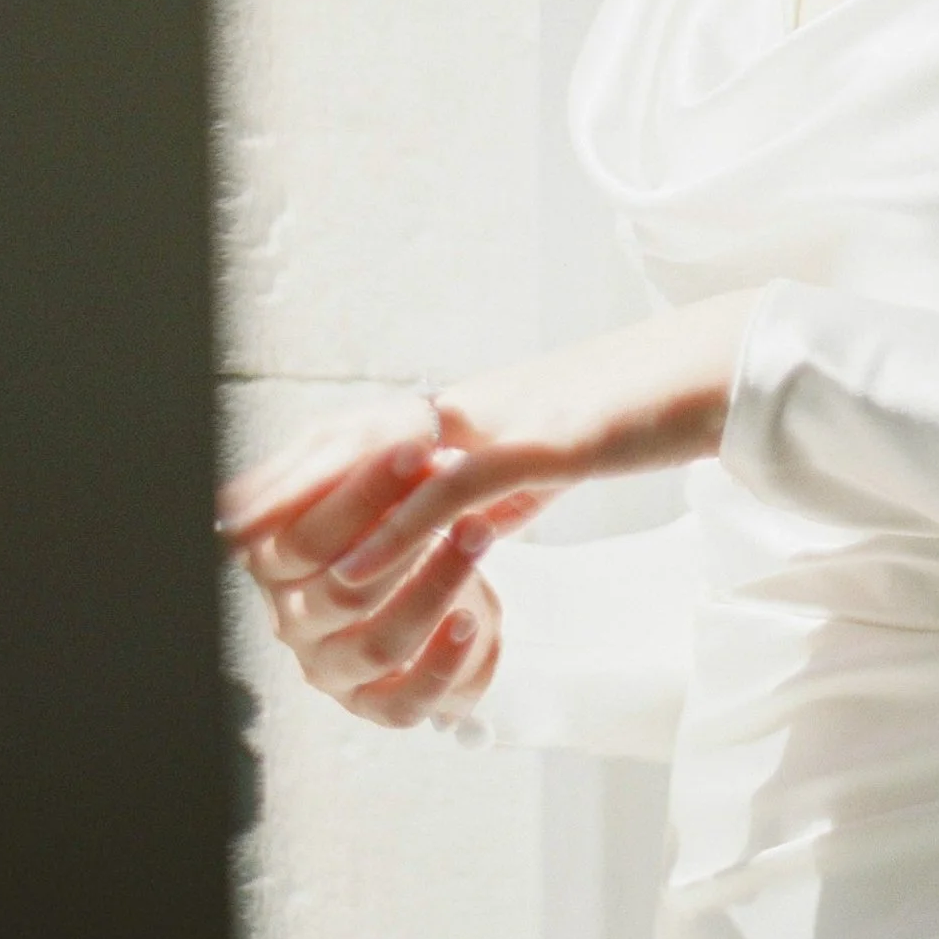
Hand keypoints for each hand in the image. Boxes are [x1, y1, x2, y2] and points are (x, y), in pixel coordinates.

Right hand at [221, 402, 524, 730]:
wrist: (437, 546)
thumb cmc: (389, 495)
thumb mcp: (367, 467)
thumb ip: (340, 465)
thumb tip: (288, 486)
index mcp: (272, 564)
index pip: (305, 537)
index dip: (363, 496)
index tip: (420, 450)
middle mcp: (292, 622)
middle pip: (342, 591)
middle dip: (405, 534)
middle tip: (459, 485)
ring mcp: (330, 667)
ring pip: (377, 644)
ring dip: (435, 586)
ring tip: (479, 533)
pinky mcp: (374, 702)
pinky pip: (404, 703)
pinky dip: (441, 664)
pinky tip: (472, 619)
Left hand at [222, 289, 763, 604]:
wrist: (711, 371)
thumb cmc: (638, 412)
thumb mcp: (552, 453)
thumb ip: (502, 481)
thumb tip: (468, 518)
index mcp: (471, 408)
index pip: (362, 427)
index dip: (299, 468)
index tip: (241, 511)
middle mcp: (473, 405)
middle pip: (354, 435)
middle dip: (287, 488)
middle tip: (228, 534)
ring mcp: (506, 418)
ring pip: (393, 461)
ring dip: (329, 517)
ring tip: (279, 566)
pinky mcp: (544, 441)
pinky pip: (456, 486)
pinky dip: (401, 529)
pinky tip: (365, 565)